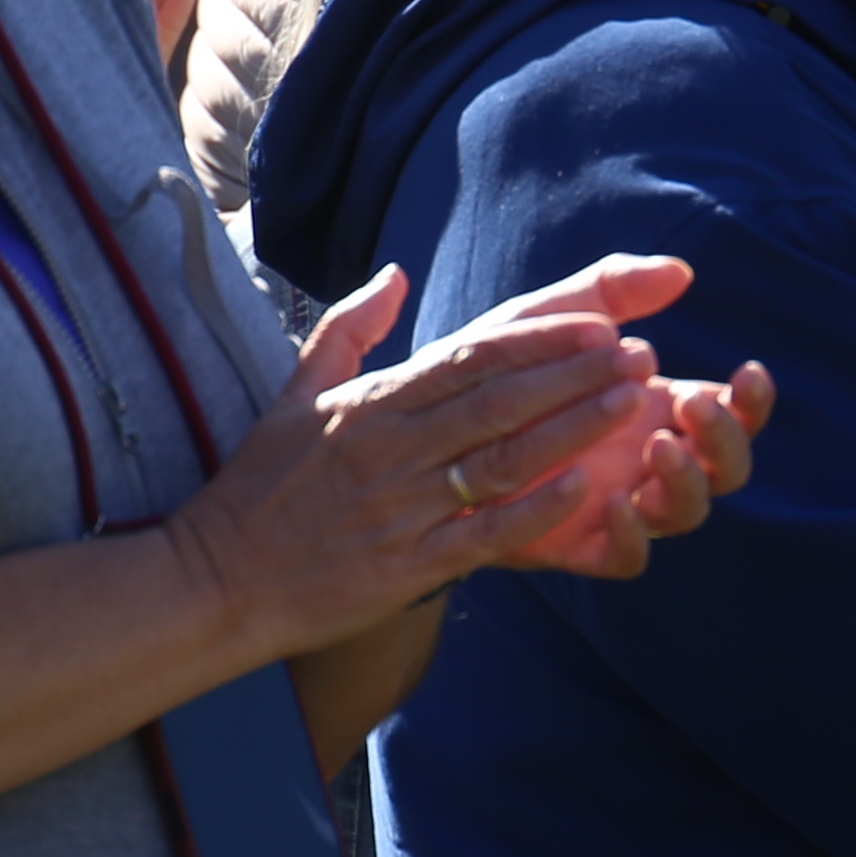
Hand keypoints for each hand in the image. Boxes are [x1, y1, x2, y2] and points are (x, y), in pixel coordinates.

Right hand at [160, 257, 760, 654]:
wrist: (215, 581)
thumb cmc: (258, 489)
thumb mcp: (295, 397)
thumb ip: (347, 331)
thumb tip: (396, 276)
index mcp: (375, 403)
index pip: (470, 355)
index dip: (540, 336)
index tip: (600, 320)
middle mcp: (393, 447)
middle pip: (498, 398)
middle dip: (575, 372)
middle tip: (639, 353)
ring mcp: (402, 506)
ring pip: (501, 457)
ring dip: (573, 426)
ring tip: (633, 402)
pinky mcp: (406, 564)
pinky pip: (482, 533)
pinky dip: (535, 509)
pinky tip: (585, 488)